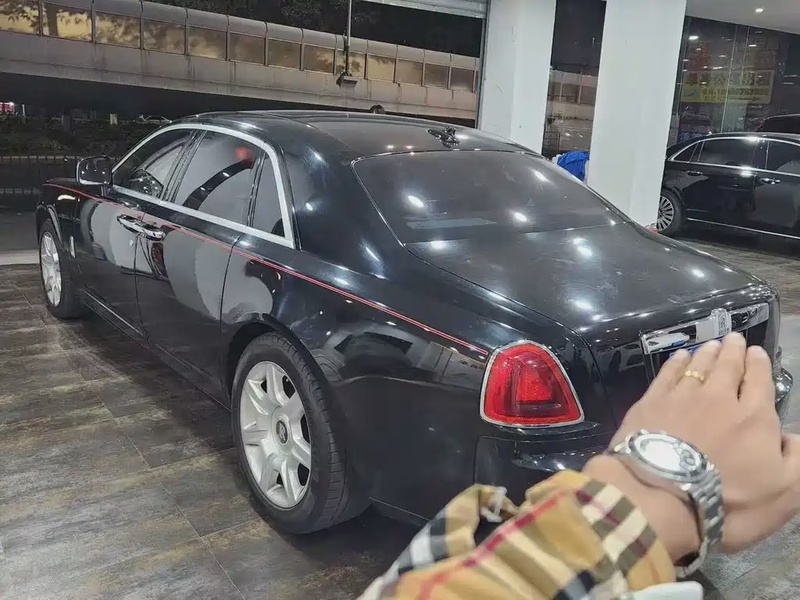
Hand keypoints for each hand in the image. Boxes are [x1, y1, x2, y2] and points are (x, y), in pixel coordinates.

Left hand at [585, 333, 799, 560]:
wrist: (660, 499)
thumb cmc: (728, 504)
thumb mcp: (784, 493)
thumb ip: (795, 460)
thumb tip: (791, 435)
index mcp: (753, 418)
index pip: (759, 381)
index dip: (759, 364)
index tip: (757, 352)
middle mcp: (718, 399)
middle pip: (727, 367)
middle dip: (733, 351)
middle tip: (734, 339)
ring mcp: (681, 397)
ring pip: (697, 366)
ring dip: (707, 353)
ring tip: (712, 345)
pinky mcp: (650, 403)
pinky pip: (667, 374)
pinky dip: (676, 362)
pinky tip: (679, 357)